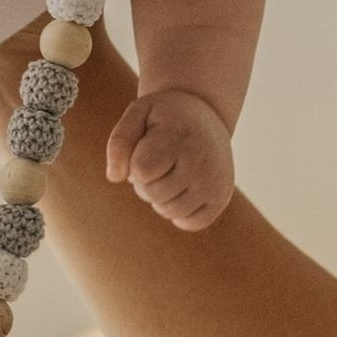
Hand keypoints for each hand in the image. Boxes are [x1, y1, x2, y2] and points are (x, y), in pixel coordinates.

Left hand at [107, 86, 236, 230]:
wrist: (208, 113)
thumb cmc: (165, 116)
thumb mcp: (138, 112)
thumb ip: (119, 142)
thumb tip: (115, 178)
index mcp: (179, 138)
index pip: (141, 171)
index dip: (135, 164)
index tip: (146, 147)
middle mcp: (202, 162)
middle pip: (152, 194)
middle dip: (145, 181)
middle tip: (158, 161)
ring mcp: (215, 183)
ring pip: (169, 212)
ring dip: (161, 198)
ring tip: (170, 173)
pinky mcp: (222, 199)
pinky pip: (191, 223)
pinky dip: (180, 212)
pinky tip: (182, 189)